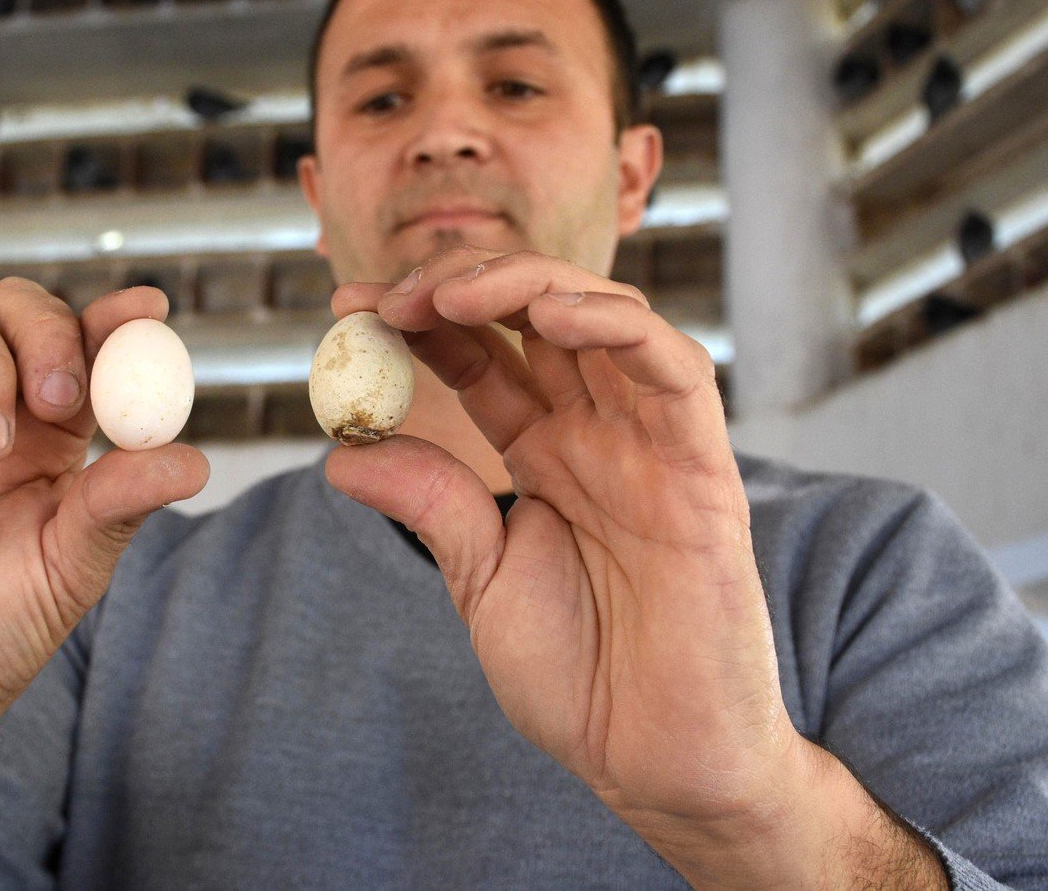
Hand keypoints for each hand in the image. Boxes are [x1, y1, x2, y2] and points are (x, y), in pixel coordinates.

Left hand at [327, 245, 798, 838]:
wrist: (656, 761)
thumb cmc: (580, 678)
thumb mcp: (482, 581)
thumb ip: (431, 506)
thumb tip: (343, 450)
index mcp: (543, 453)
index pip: (478, 356)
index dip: (416, 321)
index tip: (346, 302)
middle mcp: (597, 433)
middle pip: (534, 318)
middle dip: (460, 288)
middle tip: (392, 296)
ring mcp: (651, 445)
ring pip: (602, 320)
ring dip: (527, 286)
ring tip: (453, 296)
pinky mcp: (704, 470)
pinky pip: (673, 374)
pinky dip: (618, 326)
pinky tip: (552, 315)